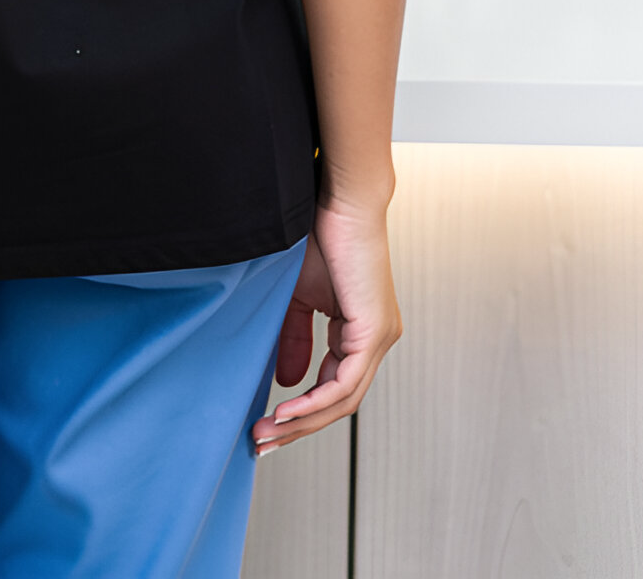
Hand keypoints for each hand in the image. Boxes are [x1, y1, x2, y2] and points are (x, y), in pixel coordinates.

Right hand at [252, 196, 401, 454]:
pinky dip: (314, 401)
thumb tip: (287, 380)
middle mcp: (377, 340)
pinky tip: (287, 411)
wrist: (340, 200)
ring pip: (344, 400)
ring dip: (303, 422)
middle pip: (339, 403)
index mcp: (361, 332)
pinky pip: (345, 383)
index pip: (333, 387)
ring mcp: (380, 337)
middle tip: (262, 443)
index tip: (266, 424)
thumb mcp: (298, 296)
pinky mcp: (375, 330)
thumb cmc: (320, 236)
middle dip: (297, 428)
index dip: (300, 411)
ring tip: (267, 432)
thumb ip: (293, 337)